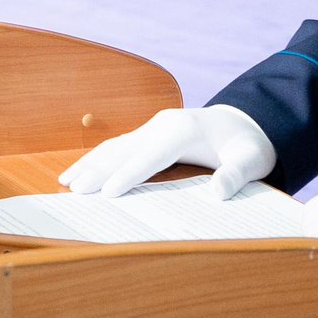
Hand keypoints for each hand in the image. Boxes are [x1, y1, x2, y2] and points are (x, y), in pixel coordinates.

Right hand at [59, 104, 276, 200]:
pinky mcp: (148, 134)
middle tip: (74, 192)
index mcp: (182, 131)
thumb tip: (218, 191)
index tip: (108, 193)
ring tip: (65, 183)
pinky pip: (117, 146)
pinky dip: (96, 159)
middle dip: (98, 171)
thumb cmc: (247, 146)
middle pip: (123, 150)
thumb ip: (237, 175)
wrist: (245, 123)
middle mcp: (162, 126)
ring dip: (89, 164)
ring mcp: (152, 127)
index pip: (150, 156)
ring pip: (114, 146)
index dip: (129, 175)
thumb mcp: (251, 160)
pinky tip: (79, 172)